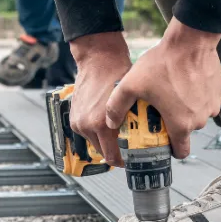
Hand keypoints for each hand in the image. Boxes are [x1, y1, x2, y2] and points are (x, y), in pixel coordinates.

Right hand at [67, 32, 131, 166]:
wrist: (98, 59)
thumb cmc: (117, 74)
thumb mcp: (132, 102)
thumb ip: (134, 123)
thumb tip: (146, 140)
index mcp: (101, 125)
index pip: (112, 157)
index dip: (124, 161)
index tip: (132, 160)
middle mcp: (87, 126)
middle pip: (103, 152)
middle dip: (116, 151)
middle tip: (129, 147)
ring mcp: (78, 123)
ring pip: (95, 142)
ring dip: (106, 141)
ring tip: (119, 133)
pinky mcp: (74, 118)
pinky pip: (88, 133)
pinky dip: (97, 132)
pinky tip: (107, 123)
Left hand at [105, 18, 220, 159]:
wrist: (191, 40)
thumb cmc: (162, 63)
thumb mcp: (131, 84)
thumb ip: (116, 106)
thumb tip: (110, 123)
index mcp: (181, 125)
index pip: (180, 152)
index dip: (171, 150)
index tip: (164, 141)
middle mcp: (200, 120)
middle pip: (188, 130)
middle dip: (177, 123)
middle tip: (164, 108)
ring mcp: (213, 106)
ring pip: (199, 114)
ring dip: (189, 108)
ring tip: (176, 91)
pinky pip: (209, 100)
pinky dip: (200, 95)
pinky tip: (189, 82)